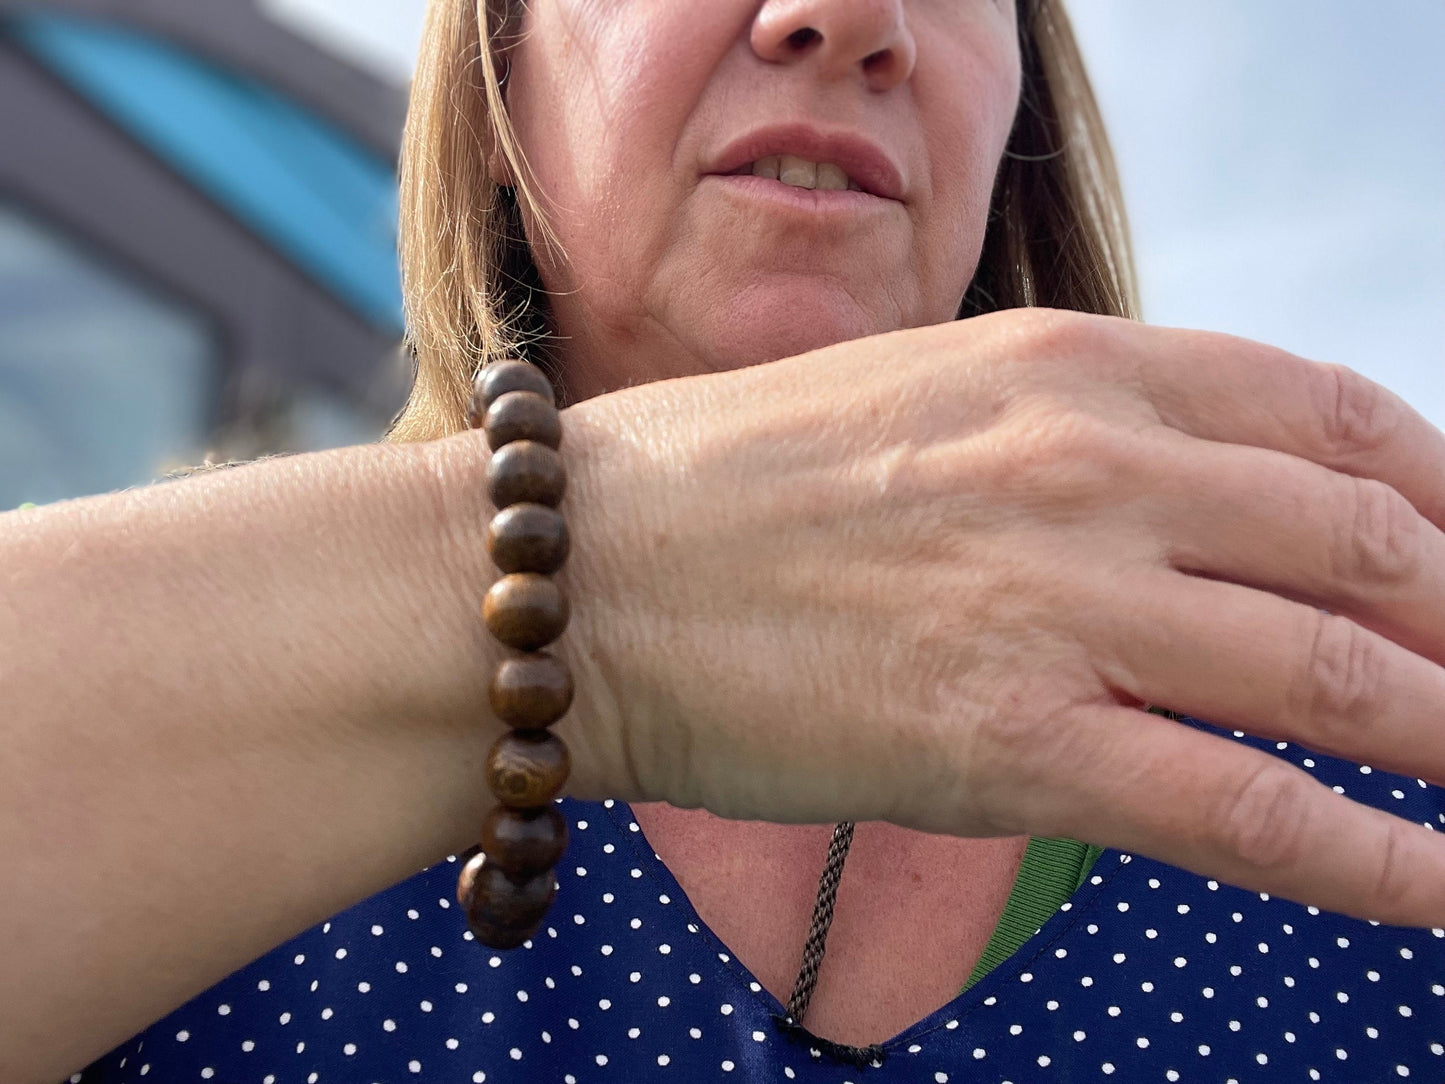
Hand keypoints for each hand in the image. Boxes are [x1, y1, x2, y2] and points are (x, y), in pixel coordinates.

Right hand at [553, 307, 1444, 927]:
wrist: (582, 572)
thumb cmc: (728, 486)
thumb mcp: (927, 397)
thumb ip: (1073, 430)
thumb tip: (1194, 497)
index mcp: (1070, 363)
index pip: (1336, 415)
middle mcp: (1092, 466)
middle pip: (1371, 548)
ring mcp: (1060, 603)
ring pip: (1343, 680)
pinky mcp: (1014, 744)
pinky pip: (1250, 812)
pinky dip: (1381, 864)